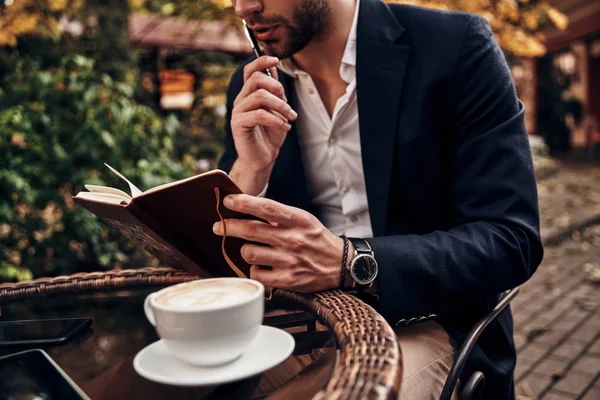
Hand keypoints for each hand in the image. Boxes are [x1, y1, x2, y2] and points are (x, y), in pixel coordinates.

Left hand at [212, 194, 343, 292]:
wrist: (341, 265)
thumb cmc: (317, 240)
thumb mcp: (304, 220)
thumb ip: (279, 216)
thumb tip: (248, 208)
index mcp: (298, 220)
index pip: (266, 208)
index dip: (244, 203)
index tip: (228, 201)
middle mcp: (293, 239)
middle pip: (251, 230)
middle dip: (229, 227)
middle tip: (219, 226)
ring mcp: (289, 260)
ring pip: (249, 253)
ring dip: (245, 250)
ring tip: (250, 249)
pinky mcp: (287, 280)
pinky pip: (256, 274)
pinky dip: (254, 270)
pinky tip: (260, 266)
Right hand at [230, 56, 297, 173]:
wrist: (263, 158)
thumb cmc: (271, 134)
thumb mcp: (278, 109)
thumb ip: (275, 91)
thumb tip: (274, 67)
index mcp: (249, 94)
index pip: (250, 70)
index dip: (261, 61)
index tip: (276, 60)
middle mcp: (241, 100)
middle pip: (256, 79)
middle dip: (277, 88)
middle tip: (288, 105)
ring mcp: (238, 112)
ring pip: (259, 96)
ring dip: (280, 105)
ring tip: (290, 117)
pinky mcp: (238, 124)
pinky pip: (258, 114)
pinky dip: (276, 119)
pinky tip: (285, 127)